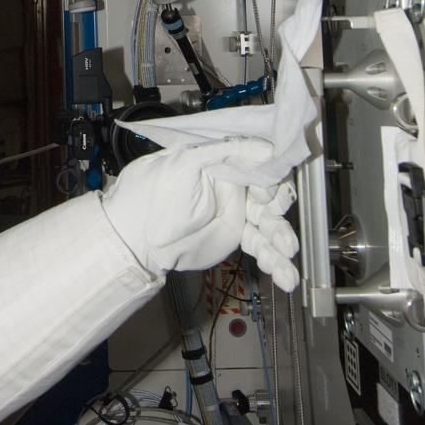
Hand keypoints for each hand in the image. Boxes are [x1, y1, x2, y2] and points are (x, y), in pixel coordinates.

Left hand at [100, 139, 298, 291]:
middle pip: (270, 194)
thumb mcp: (184, 163)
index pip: (258, 165)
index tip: (264, 193)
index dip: (268, 178)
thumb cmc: (152, 193)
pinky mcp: (235, 236)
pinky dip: (276, 263)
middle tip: (278, 225)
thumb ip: (222, 151)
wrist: (136, 236)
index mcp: (222, 163)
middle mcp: (234, 186)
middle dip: (279, 210)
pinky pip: (260, 247)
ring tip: (288, 253)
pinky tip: (287, 278)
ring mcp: (237, 212)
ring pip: (269, 224)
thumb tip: (261, 146)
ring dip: (282, 238)